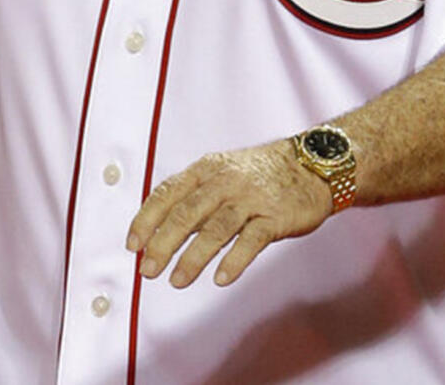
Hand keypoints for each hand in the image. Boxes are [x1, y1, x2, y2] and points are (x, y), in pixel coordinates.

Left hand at [126, 138, 334, 289]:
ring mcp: (251, 197)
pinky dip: (234, 260)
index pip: (168, 192)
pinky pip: (252, 239)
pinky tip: (220, 279)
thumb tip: (158, 231)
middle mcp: (226, 180)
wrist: (312, 164)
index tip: (132, 245)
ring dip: (193, 257)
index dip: (147, 219)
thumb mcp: (222, 174)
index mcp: (207, 168)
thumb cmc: (260, 175)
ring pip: (216, 228)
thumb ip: (194, 198)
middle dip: (163, 243)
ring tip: (176, 281)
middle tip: (147, 270)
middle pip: (188, 212)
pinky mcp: (275, 215)